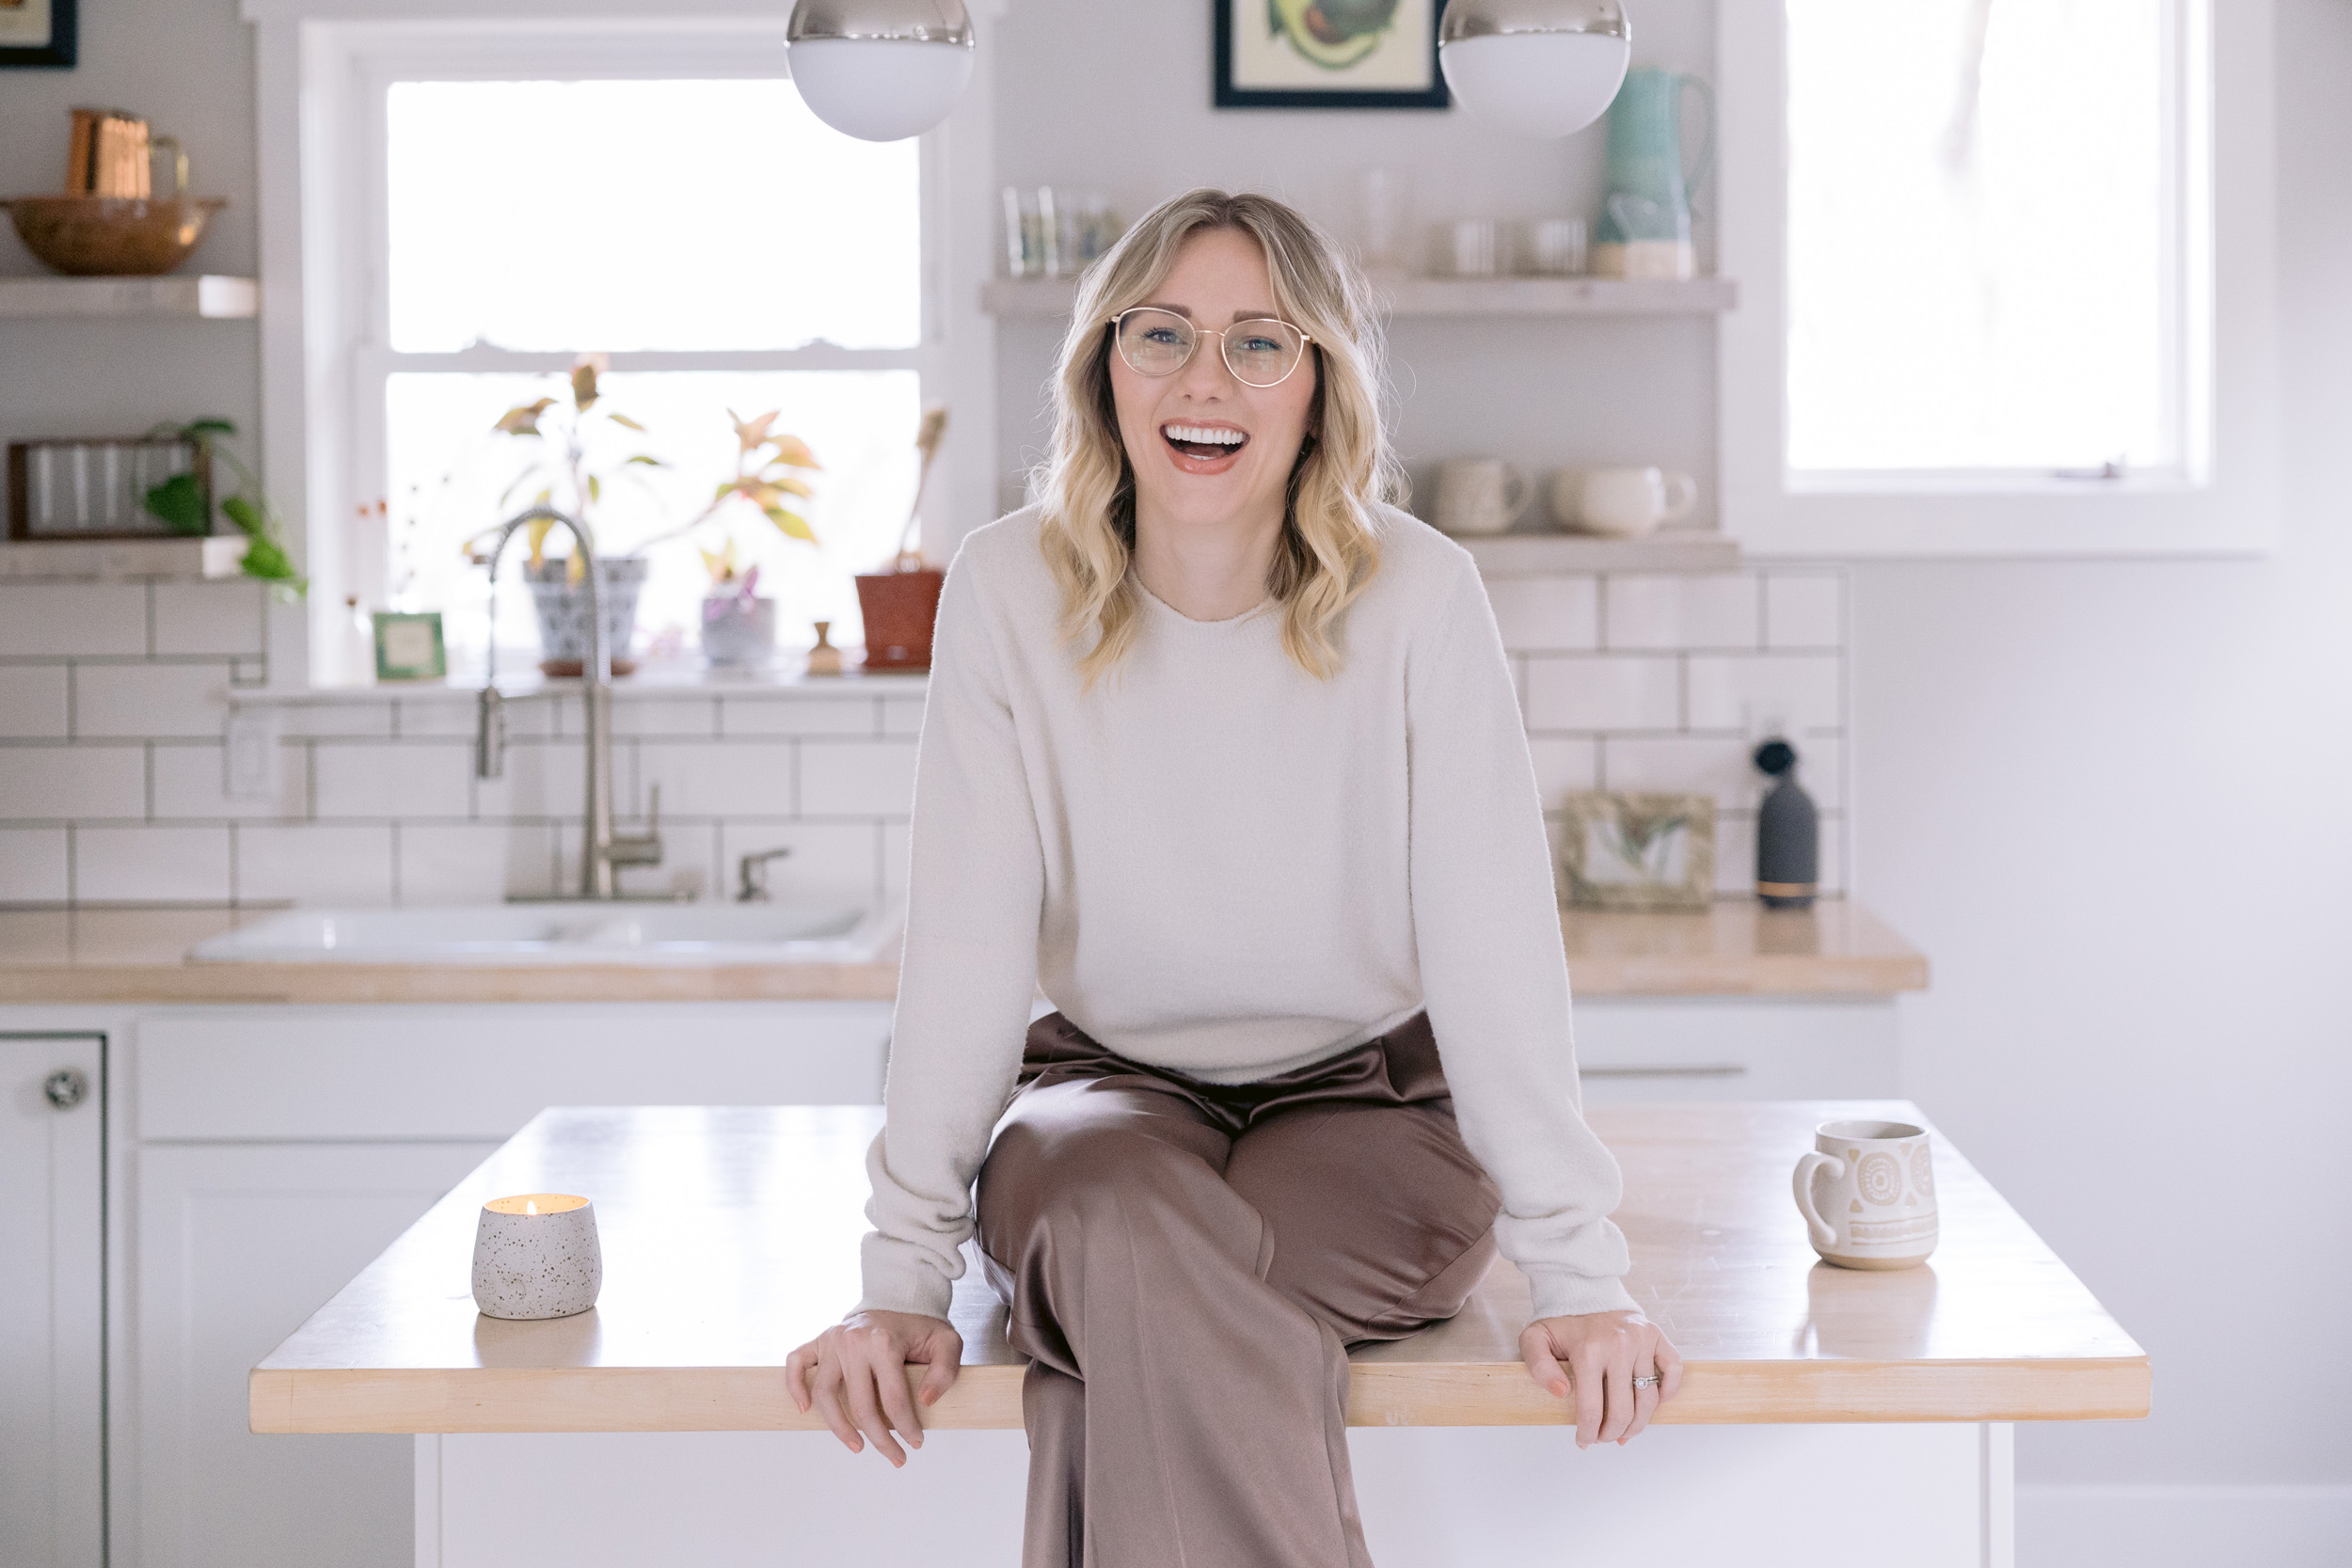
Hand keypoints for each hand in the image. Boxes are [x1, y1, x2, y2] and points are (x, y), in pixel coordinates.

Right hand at [785, 1309, 963, 1466]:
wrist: (899, 1299)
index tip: (916, 1443)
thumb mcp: (947, 1342)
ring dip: (838, 1427)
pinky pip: (796, 1362)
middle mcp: (853, 1341)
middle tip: (896, 1458)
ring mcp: (832, 1340)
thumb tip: (925, 1401)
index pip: (893, 1398)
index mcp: (884, 1342)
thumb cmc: (921, 1326)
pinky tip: (804, 1409)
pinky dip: (795, 1385)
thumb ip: (945, 1371)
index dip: (905, 1427)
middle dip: (880, 1439)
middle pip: (860, 1405)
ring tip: (857, 1446)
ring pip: (825, 1394)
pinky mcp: (819, 1340)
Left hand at [1519, 1310, 1681, 1447]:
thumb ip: (1539, 1366)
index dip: (1588, 1433)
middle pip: (1623, 1410)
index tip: (1584, 1441)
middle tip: (1603, 1439)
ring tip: (1624, 1433)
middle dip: (1612, 1434)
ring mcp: (1641, 1339)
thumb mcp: (1535, 1339)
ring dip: (1638, 1424)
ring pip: (1649, 1399)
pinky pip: (1673, 1370)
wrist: (1584, 1294)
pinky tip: (1650, 1405)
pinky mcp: (1657, 1335)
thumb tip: (1562, 1393)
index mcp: (1588, 1350)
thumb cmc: (1561, 1323)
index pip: (1591, 1409)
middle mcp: (1619, 1344)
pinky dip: (1667, 1392)